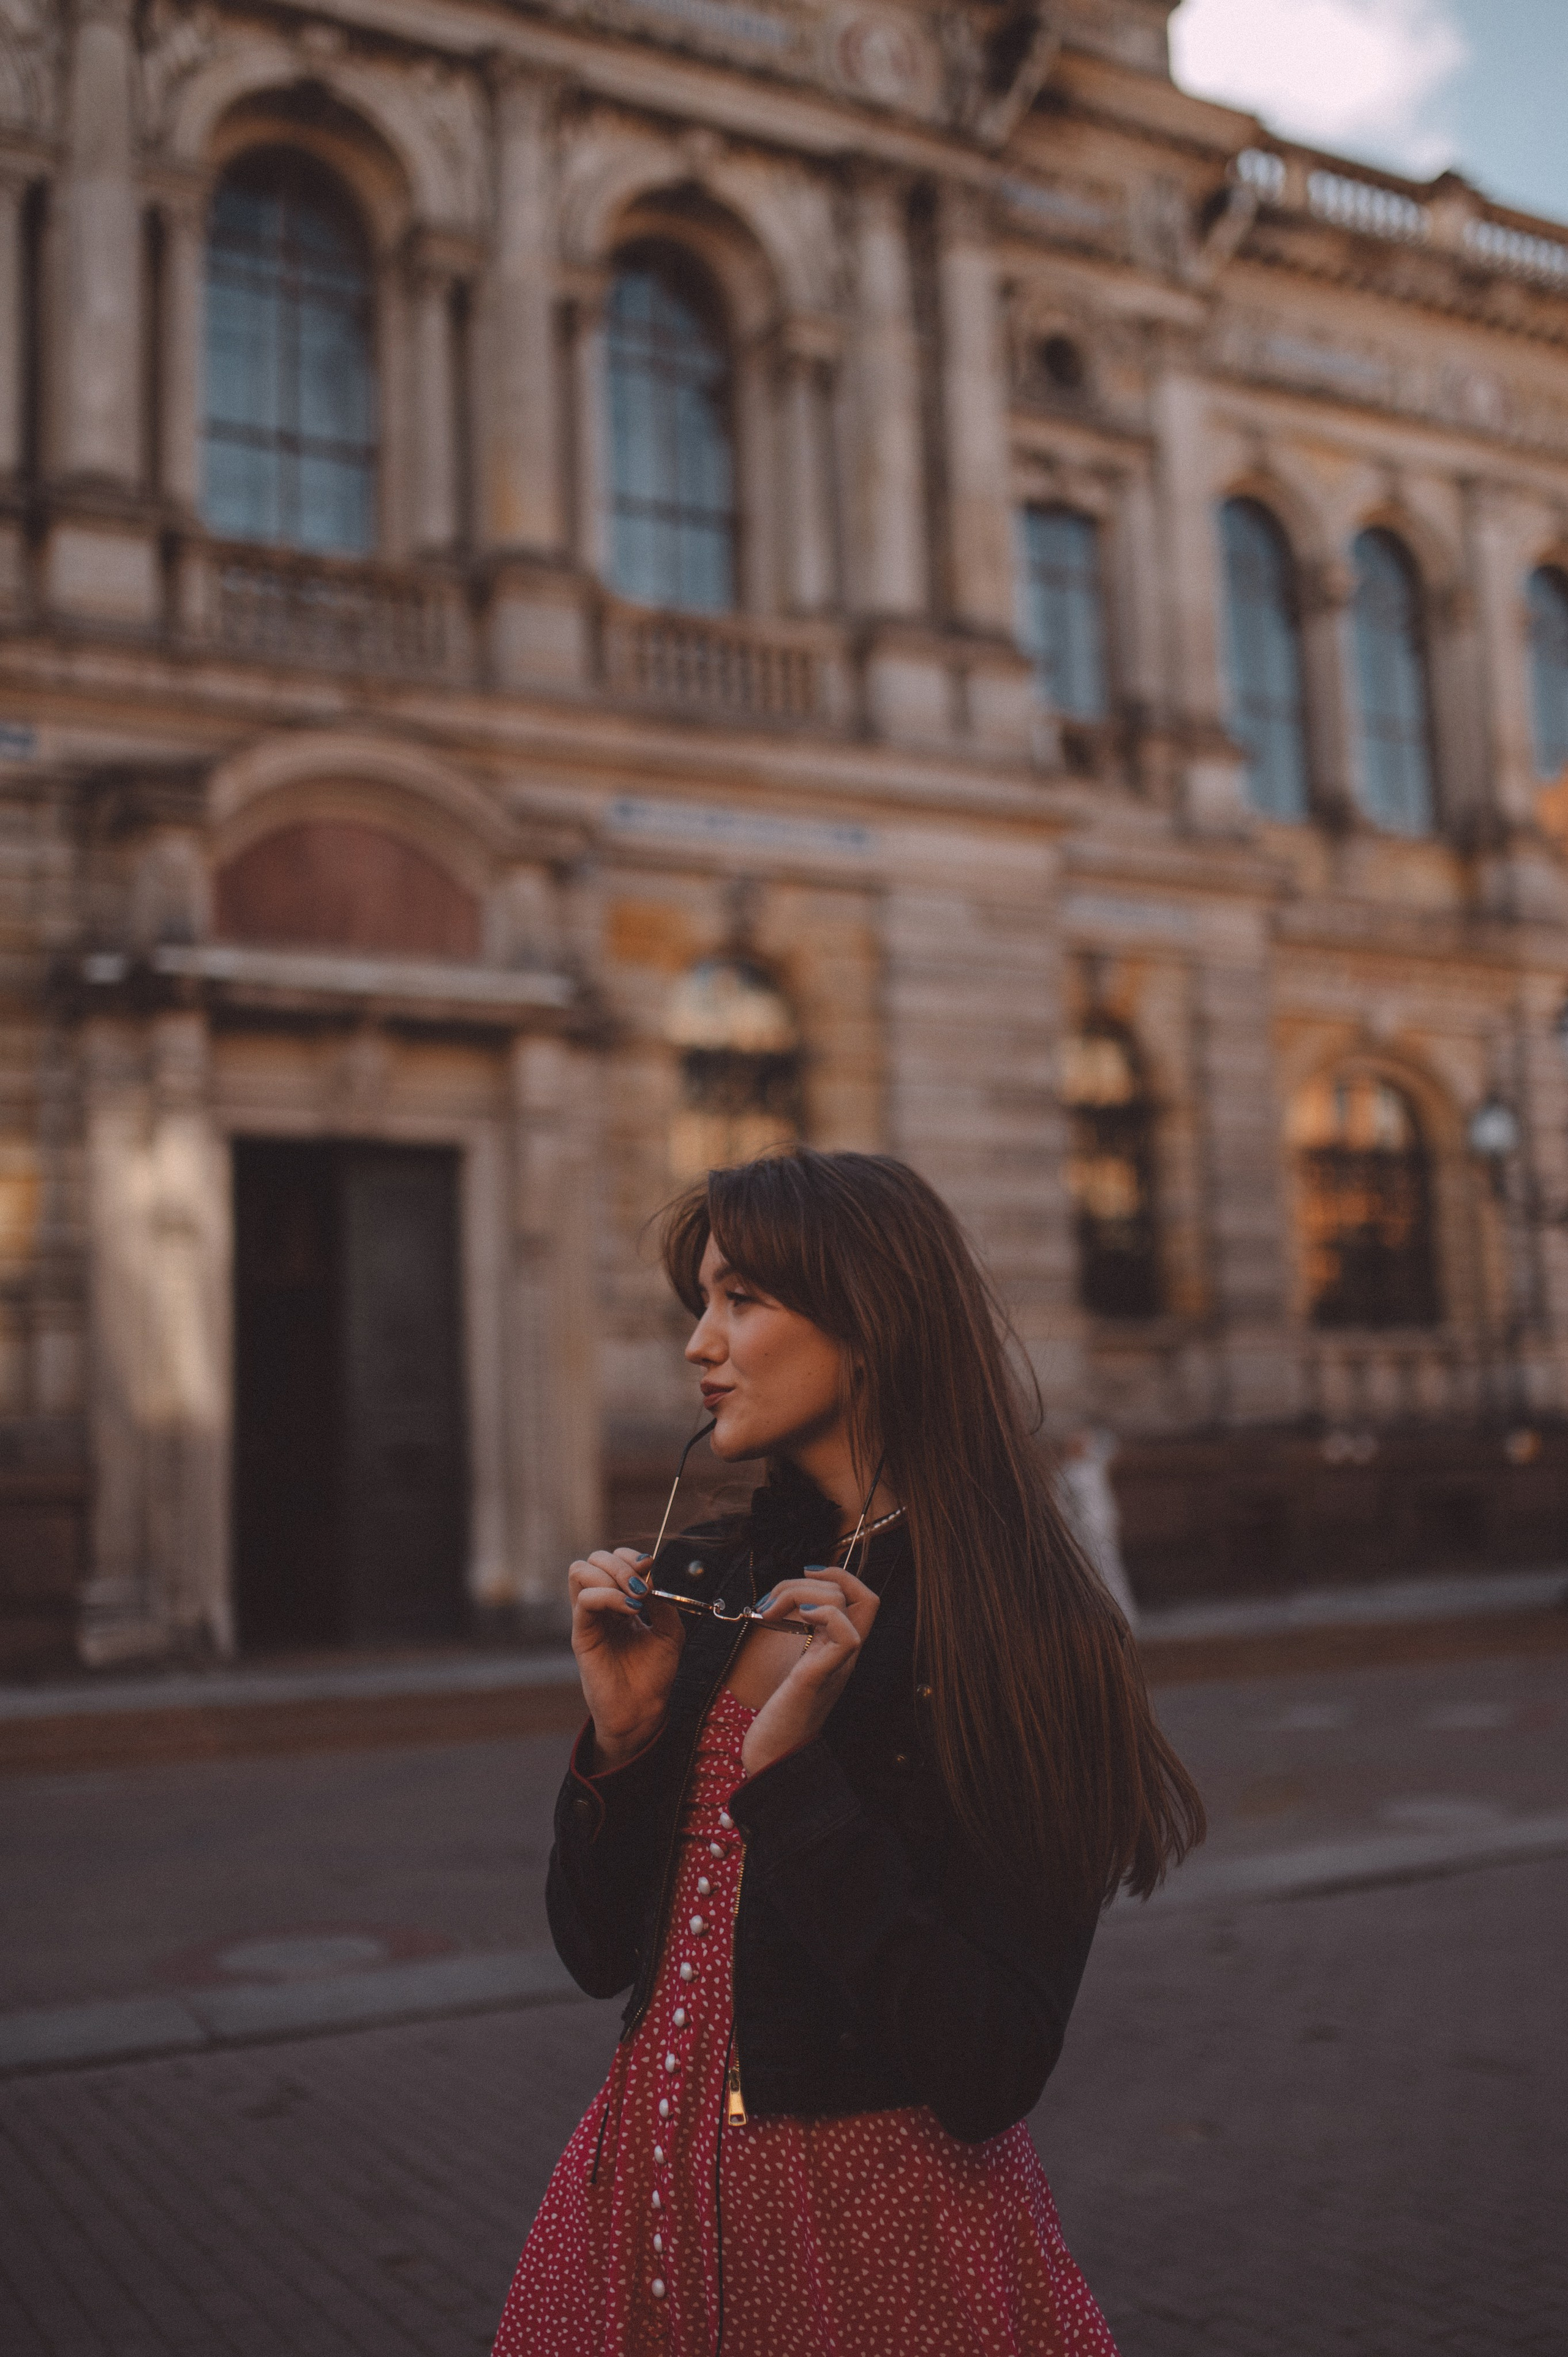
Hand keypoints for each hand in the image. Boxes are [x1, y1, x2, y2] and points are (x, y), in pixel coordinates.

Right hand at [568, 1548, 685, 1770]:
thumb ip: (662, 1601)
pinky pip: (584, 1600)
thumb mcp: (670, 1631)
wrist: (643, 1709)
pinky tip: (630, 1610)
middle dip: (621, 1562)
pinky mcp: (582, 1634)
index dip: (631, 1557)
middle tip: (642, 1586)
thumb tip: (652, 1575)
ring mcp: (589, 1617)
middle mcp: (601, 1605)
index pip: (614, 1560)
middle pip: (594, 1559)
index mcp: (620, 1601)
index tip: (651, 1568)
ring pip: (580, 1571)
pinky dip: (608, 1595)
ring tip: (635, 1598)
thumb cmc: (654, 1674)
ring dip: (611, 1574)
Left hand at [740, 1566, 879, 1777]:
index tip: (806, 1572)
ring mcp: (836, 1665)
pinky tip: (792, 1620)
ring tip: (768, 1613)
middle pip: (857, 1593)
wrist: (772, 1756)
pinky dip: (822, 1613)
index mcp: (838, 1649)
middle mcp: (844, 1655)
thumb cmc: (779, 1712)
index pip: (864, 1599)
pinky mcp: (819, 1676)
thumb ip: (799, 1635)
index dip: (840, 1574)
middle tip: (771, 1601)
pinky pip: (847, 1635)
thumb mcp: (791, 1663)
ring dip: (799, 1592)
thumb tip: (785, 1598)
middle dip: (807, 1580)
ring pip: (845, 1603)